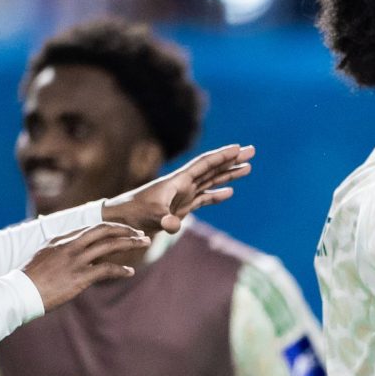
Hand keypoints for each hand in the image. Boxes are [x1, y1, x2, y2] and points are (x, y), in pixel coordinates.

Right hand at [22, 223, 148, 310]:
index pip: (90, 228)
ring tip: (144, 243)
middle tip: (140, 234)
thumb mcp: (44, 258)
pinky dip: (121, 270)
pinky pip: (106, 269)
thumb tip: (70, 253)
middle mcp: (68, 245)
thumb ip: (59, 252)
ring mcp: (74, 260)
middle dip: (124, 230)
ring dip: (129, 243)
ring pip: (109, 245)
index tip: (124, 231)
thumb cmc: (30, 279)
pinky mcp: (79, 277)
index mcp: (59, 239)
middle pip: (103, 230)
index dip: (110, 228)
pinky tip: (130, 272)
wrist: (19, 292)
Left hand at [105, 144, 256, 233]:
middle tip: (252, 151)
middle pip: (212, 168)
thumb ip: (164, 220)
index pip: (205, 164)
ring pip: (211, 181)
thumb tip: (174, 227)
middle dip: (232, 160)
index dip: (222, 156)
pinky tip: (229, 193)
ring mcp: (183, 196)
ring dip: (228, 175)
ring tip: (248, 168)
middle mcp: (183, 185)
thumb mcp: (150, 216)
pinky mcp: (182, 208)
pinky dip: (217, 195)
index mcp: (178, 180)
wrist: (121, 220)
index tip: (239, 148)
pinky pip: (204, 199)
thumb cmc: (134, 213)